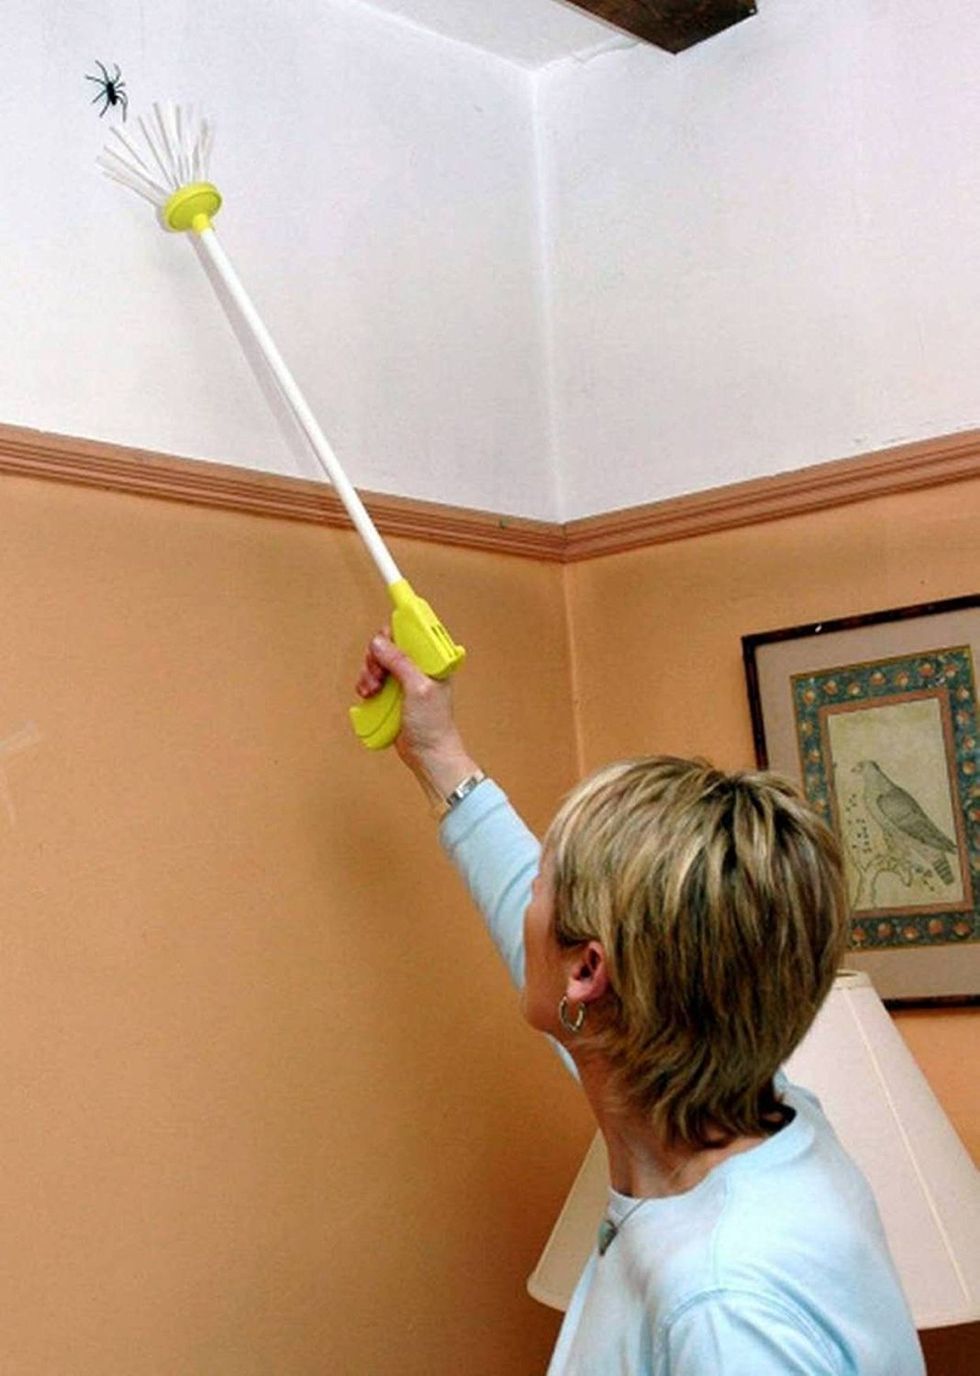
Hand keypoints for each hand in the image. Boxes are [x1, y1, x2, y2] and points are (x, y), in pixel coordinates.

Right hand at [355, 632, 480, 797]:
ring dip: (369, 674)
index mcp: (432, 661)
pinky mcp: (392, 695)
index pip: (411, 634)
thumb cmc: (434, 725)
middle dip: (377, 659)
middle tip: (378, 675)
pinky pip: (373, 681)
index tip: (382, 645)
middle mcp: (418, 668)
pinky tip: (368, 696)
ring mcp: (404, 682)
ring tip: (372, 690)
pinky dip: (367, 686)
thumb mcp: (418, 688)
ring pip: (377, 664)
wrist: (428, 755)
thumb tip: (380, 642)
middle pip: (388, 647)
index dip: (394, 635)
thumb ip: (400, 662)